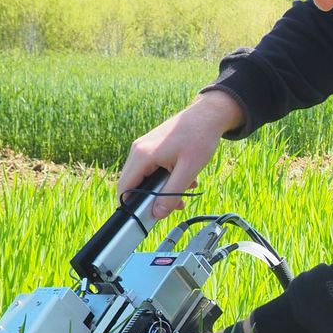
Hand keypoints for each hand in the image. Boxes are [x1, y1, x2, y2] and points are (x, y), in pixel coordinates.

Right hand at [117, 92, 245, 220]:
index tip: (147, 217)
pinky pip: (153, 169)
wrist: (209, 115)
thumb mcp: (189, 170)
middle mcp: (138, 150)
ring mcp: (144, 147)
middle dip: (153, 198)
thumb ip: (172, 193)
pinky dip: (166, 177)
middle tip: (175, 204)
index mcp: (142, 155)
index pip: (124, 188)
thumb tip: (157, 213)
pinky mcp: (152, 147)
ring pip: (145, 178)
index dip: (132, 206)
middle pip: (134, 184)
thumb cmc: (200, 137)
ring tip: (186, 189)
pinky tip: (185, 177)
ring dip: (163, 188)